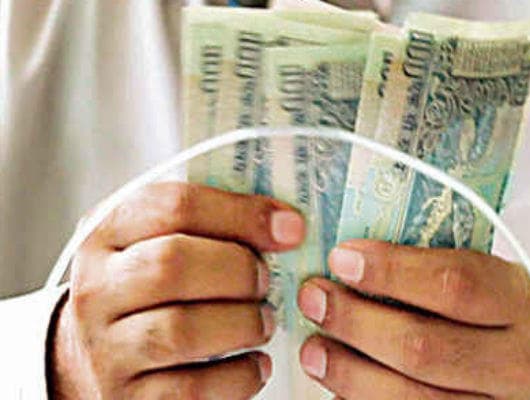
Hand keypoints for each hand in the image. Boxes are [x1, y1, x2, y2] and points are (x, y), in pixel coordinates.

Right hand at [50, 183, 304, 398]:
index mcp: (107, 232)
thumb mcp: (165, 240)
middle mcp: (96, 288)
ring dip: (243, 323)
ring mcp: (106, 348)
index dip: (241, 214)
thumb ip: (212, 221)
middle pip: (173, 264)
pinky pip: (192, 389)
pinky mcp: (129, 398)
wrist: (106, 355)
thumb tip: (286, 222)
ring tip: (264, 321)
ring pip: (182, 330)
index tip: (291, 227)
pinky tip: (256, 363)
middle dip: (239, 270)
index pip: (173, 206)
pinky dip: (239, 376)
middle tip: (267, 280)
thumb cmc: (153, 287)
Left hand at [297, 240, 529, 398]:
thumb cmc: (499, 317)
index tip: (342, 259)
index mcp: (521, 304)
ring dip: (350, 374)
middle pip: (424, 348)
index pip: (454, 283)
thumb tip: (349, 263)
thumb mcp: (487, 282)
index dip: (391, 271)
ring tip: (314, 350)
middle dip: (356, 322)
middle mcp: (520, 363)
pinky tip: (340, 385)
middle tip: (314, 299)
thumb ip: (432, 272)